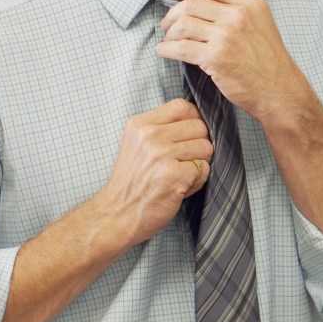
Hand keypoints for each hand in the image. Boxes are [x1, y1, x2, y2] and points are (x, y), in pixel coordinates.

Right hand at [96, 99, 211, 247]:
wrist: (116, 215)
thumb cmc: (131, 182)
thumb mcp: (136, 145)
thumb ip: (161, 128)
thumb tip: (197, 118)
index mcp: (140, 124)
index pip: (182, 106)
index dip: (193, 120)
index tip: (188, 136)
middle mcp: (150, 136)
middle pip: (199, 126)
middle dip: (198, 145)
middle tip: (181, 162)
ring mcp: (162, 155)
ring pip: (206, 147)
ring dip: (198, 164)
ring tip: (179, 175)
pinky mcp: (174, 175)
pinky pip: (204, 169)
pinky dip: (197, 181)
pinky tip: (179, 188)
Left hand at [157, 0, 310, 122]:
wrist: (279, 91)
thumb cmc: (268, 61)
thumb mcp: (261, 24)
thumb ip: (238, 11)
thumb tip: (202, 2)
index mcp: (251, 4)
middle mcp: (239, 16)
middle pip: (193, 3)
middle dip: (173, 13)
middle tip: (167, 24)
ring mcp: (227, 36)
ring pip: (183, 24)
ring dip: (170, 32)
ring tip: (169, 40)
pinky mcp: (216, 58)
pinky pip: (181, 48)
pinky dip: (167, 49)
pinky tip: (165, 51)